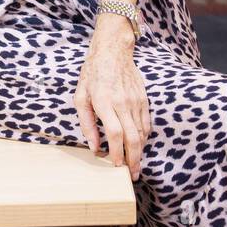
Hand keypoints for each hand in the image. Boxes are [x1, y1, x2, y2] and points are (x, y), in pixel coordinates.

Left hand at [74, 15, 150, 180]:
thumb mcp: (80, 97)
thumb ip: (86, 123)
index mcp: (104, 102)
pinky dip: (143, 137)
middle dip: (133, 160)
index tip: (115, 165)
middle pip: (132, 138)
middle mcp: (122, 103)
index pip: (115, 133)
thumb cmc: (93, 74)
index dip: (117, 152)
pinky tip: (138, 146)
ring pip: (142, 133)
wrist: (113, 51)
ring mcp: (135, 101)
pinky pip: (146, 123)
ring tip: (135, 165)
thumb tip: (94, 146)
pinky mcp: (143, 99)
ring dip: (139, 152)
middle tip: (131, 175)